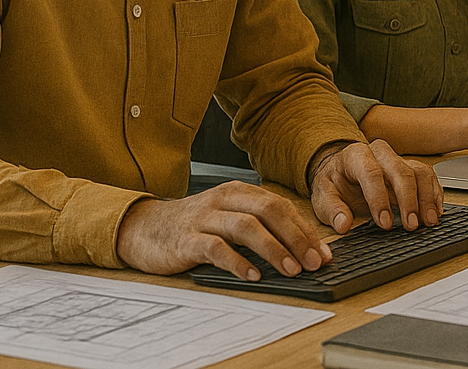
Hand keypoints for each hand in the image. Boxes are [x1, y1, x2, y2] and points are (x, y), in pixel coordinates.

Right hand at [116, 180, 333, 279]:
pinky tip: (253, 275)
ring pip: (246, 227)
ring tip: (291, 270)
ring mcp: (205, 218)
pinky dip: (238, 262)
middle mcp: (224, 199)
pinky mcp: (187, 240)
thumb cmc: (193, 226)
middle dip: (297, 237)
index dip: (305, 230)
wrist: (143, 229)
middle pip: (269, 211)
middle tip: (314, 261)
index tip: (323, 253)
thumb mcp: (228, 217)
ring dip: (273, 249)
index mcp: (239, 192)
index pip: (281, 206)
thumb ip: (259, 226)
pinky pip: (216, 248)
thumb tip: (299, 249)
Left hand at [308, 140, 443, 234]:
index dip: (380, 199)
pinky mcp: (410, 167)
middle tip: (412, 225)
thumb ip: (332, 210)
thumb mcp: (323, 197)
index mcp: (356, 156)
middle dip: (409, 199)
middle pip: (401, 170)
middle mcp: (380, 153)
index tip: (385, 223)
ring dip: (426, 198)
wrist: (341, 171)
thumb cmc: (334, 183)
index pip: (371, 173)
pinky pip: (428, 175)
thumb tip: (343, 225)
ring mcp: (398, 159)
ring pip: (419, 171)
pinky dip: (434, 193)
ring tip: (428, 222)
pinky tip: (435, 211)